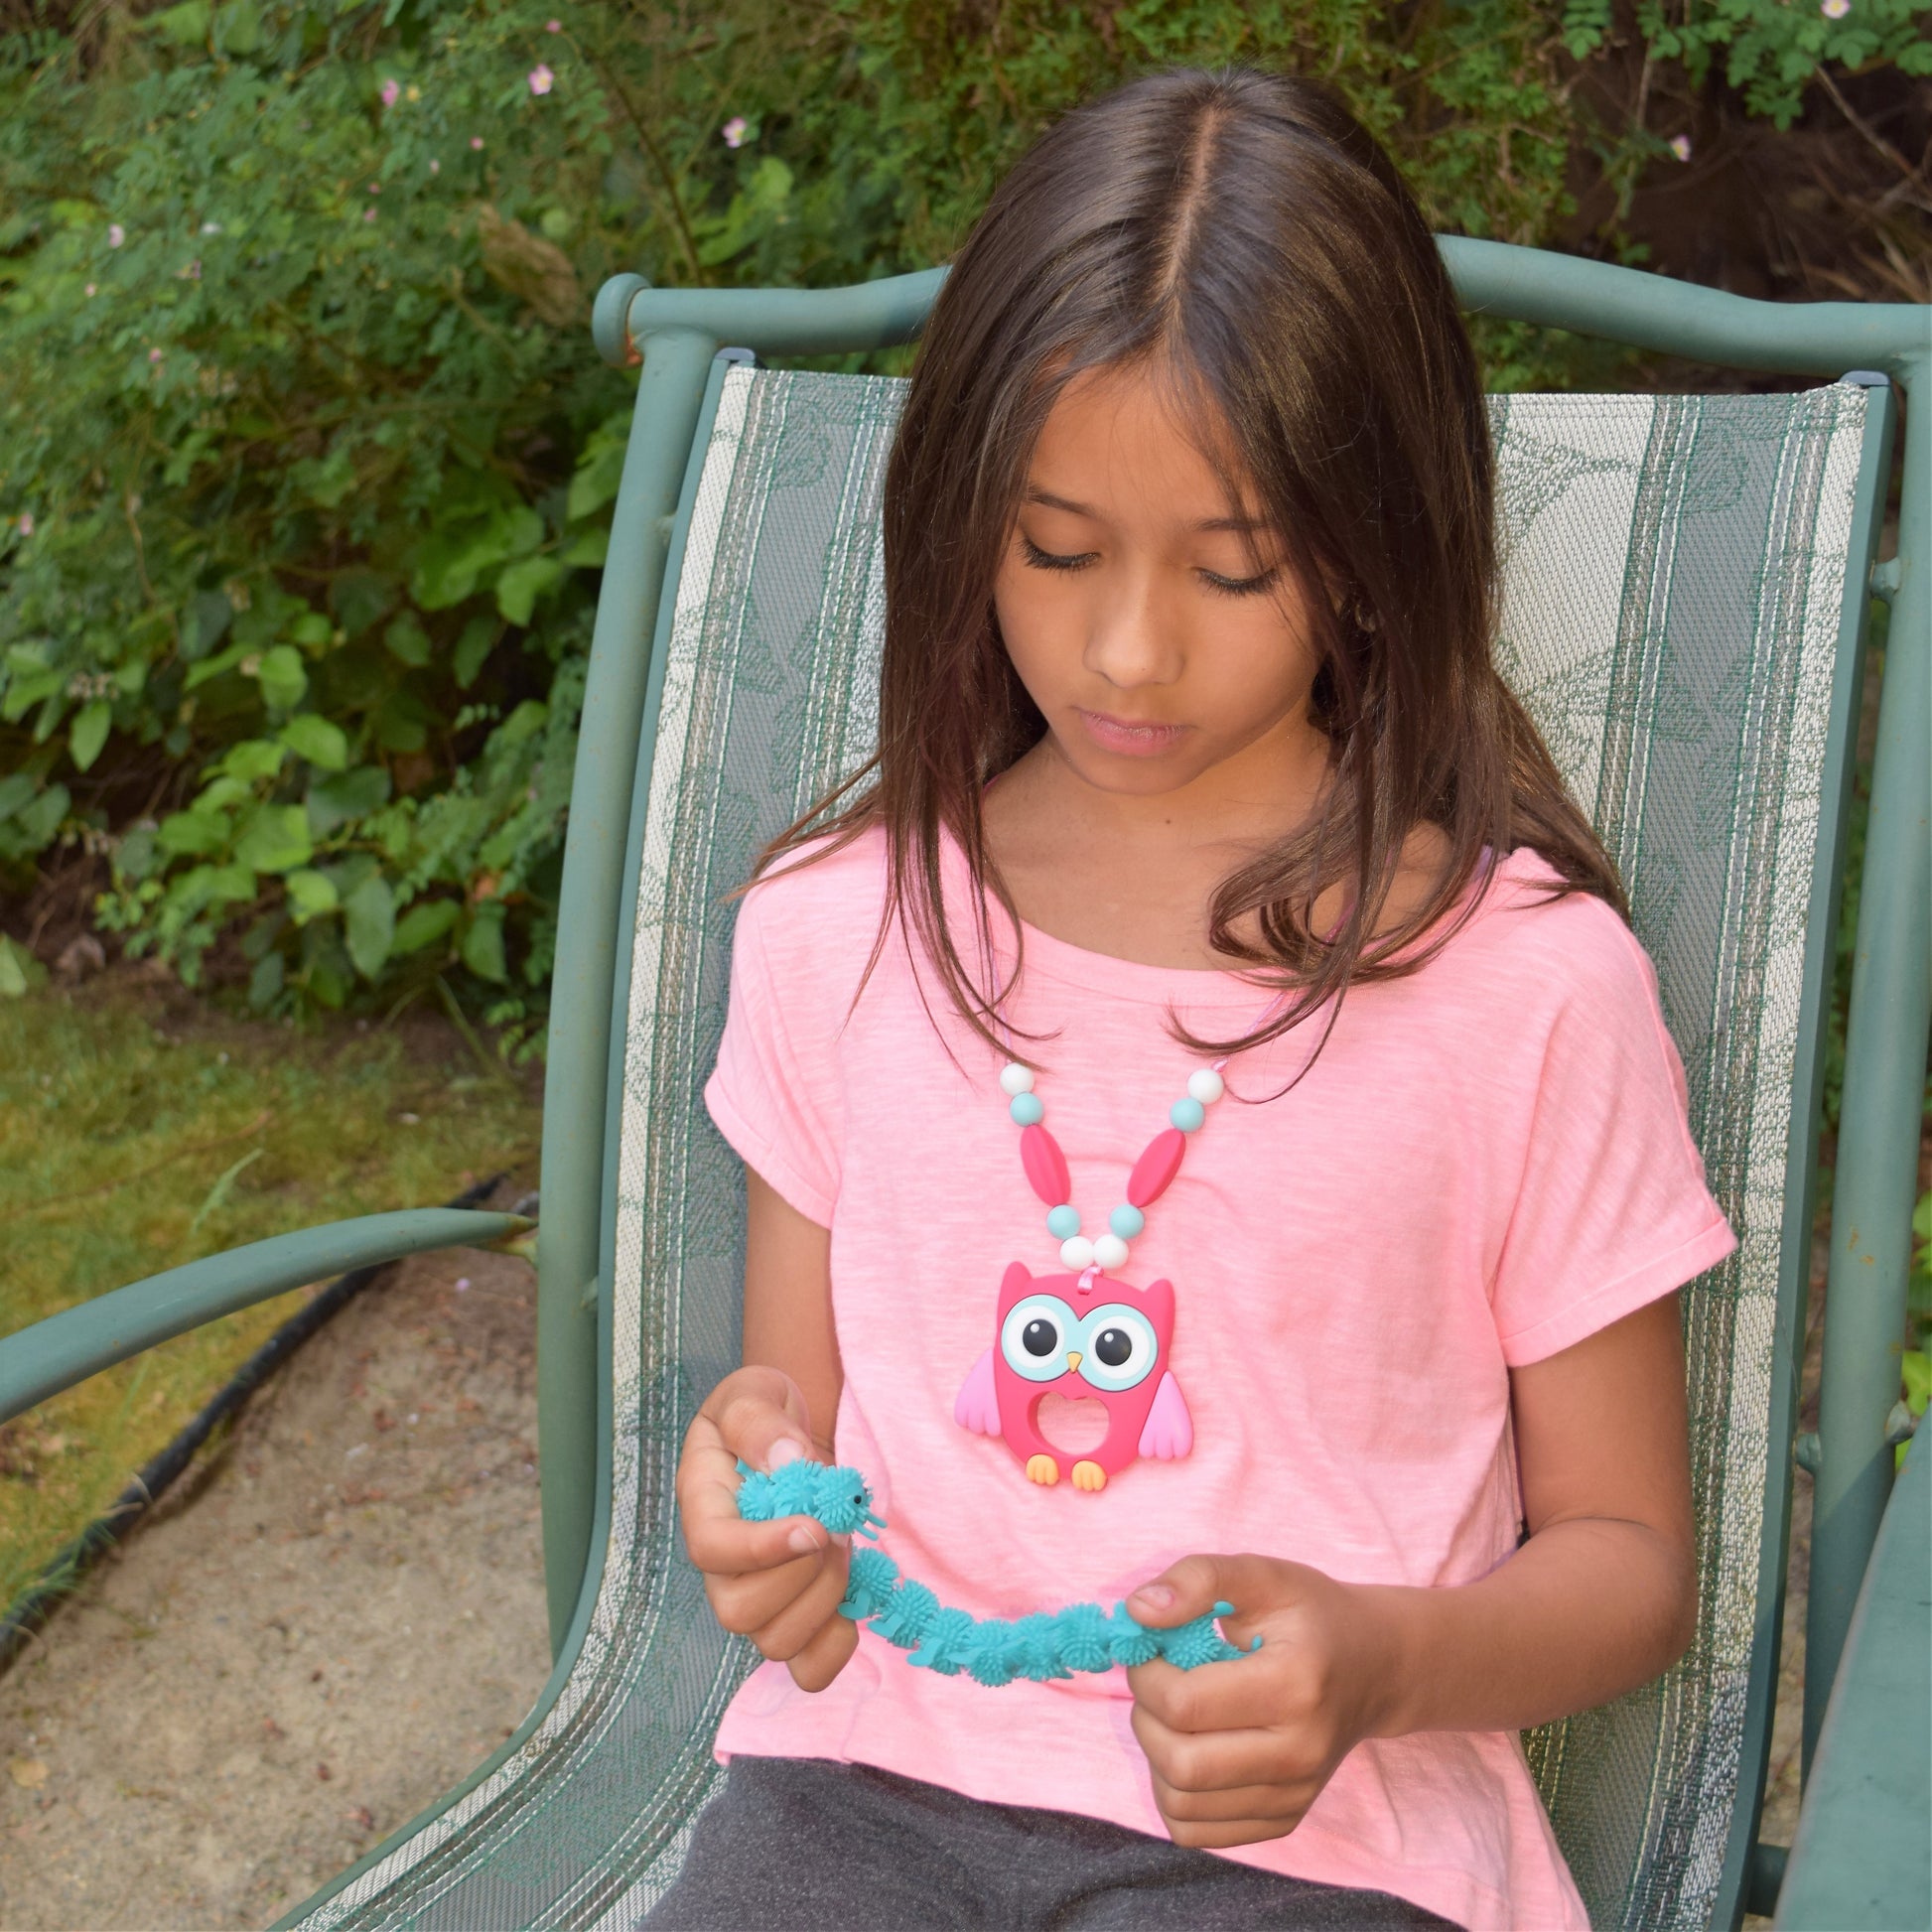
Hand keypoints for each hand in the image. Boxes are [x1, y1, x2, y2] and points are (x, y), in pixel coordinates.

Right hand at [675, 1365, 858, 1690]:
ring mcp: (756, 1598)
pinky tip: (853, 1604)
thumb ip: (760, 1423)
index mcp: (704, 1508)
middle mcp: (722, 1567)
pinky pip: (807, 1668)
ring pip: (776, 1642)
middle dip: (804, 1574)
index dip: (763, 1550)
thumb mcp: (753, 1394)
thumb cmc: (763, 1414)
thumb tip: (786, 1460)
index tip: (815, 1526)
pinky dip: (836, 1648)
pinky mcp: (793, 1616)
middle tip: (834, 1529)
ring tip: (843, 1550)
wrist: (789, 1437)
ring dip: (825, 1601)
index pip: (713, 1551)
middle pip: (741, 1612)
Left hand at [1124, 1554, 1399, 1848]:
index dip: (1146, 1673)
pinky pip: (1197, 1831)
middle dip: (1146, 1717)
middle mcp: (1298, 1753)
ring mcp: (1294, 1794)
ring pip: (1181, 1803)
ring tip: (1177, 1716)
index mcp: (1293, 1685)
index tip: (1153, 1649)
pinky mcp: (1285, 1820)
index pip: (1183, 1704)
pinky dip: (1174, 1793)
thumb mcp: (1262, 1574)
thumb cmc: (1311, 1615)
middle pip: (1179, 1764)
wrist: (1375, 1668)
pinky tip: (1192, 1749)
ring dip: (1155, 1756)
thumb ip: (1199, 1578)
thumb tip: (1137, 1611)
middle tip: (1159, 1684)